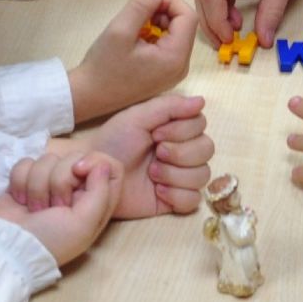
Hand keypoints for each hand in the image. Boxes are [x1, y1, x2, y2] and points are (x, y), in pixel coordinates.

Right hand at [0, 155, 119, 264]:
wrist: (9, 246)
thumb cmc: (51, 239)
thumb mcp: (84, 223)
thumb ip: (101, 192)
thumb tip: (102, 164)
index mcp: (95, 199)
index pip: (106, 164)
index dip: (93, 161)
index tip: (78, 171)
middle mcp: (74, 188)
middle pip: (73, 158)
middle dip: (59, 180)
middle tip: (54, 206)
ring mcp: (49, 183)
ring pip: (48, 159)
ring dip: (37, 186)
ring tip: (35, 209)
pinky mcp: (26, 180)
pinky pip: (26, 163)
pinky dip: (20, 182)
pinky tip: (21, 201)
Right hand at [69, 0, 196, 122]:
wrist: (89, 97)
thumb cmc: (103, 66)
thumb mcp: (119, 30)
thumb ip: (140, 5)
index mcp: (175, 57)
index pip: (188, 16)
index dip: (170, 1)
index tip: (145, 1)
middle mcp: (181, 67)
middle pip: (184, 25)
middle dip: (163, 12)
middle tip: (137, 13)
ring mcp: (174, 72)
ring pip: (176, 34)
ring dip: (157, 22)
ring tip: (134, 26)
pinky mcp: (165, 74)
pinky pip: (169, 45)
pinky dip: (154, 35)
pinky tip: (135, 39)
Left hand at [81, 94, 215, 217]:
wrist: (94, 173)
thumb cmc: (112, 141)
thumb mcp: (137, 117)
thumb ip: (169, 106)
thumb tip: (202, 100)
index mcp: (175, 129)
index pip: (201, 125)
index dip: (182, 130)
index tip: (156, 134)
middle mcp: (182, 151)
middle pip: (207, 149)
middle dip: (181, 153)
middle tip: (156, 154)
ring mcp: (179, 177)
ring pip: (203, 175)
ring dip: (176, 174)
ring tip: (152, 174)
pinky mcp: (174, 200)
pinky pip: (194, 200)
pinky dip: (178, 196)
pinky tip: (158, 192)